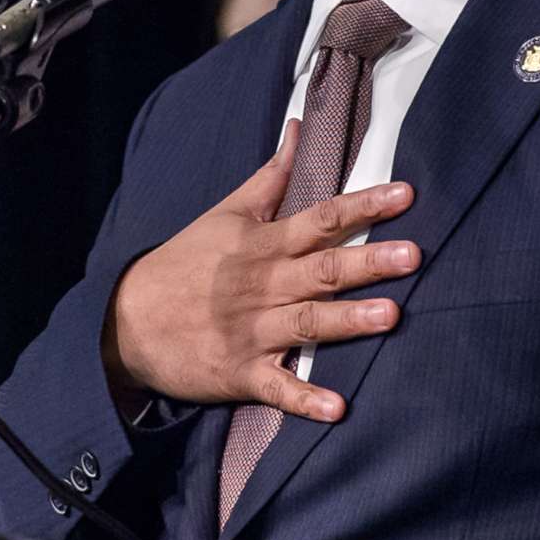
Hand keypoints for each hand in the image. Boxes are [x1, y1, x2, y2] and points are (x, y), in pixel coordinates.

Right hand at [101, 119, 419, 422]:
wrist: (126, 320)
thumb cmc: (183, 263)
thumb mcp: (225, 213)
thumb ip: (271, 177)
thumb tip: (298, 130)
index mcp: (262, 245)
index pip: (320, 219)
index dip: (363, 206)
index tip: (405, 195)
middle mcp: (262, 286)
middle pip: (322, 270)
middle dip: (367, 262)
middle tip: (412, 255)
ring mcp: (252, 331)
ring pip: (307, 323)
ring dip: (347, 321)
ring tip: (389, 316)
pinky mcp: (241, 373)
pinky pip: (278, 388)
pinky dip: (305, 400)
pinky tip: (337, 409)